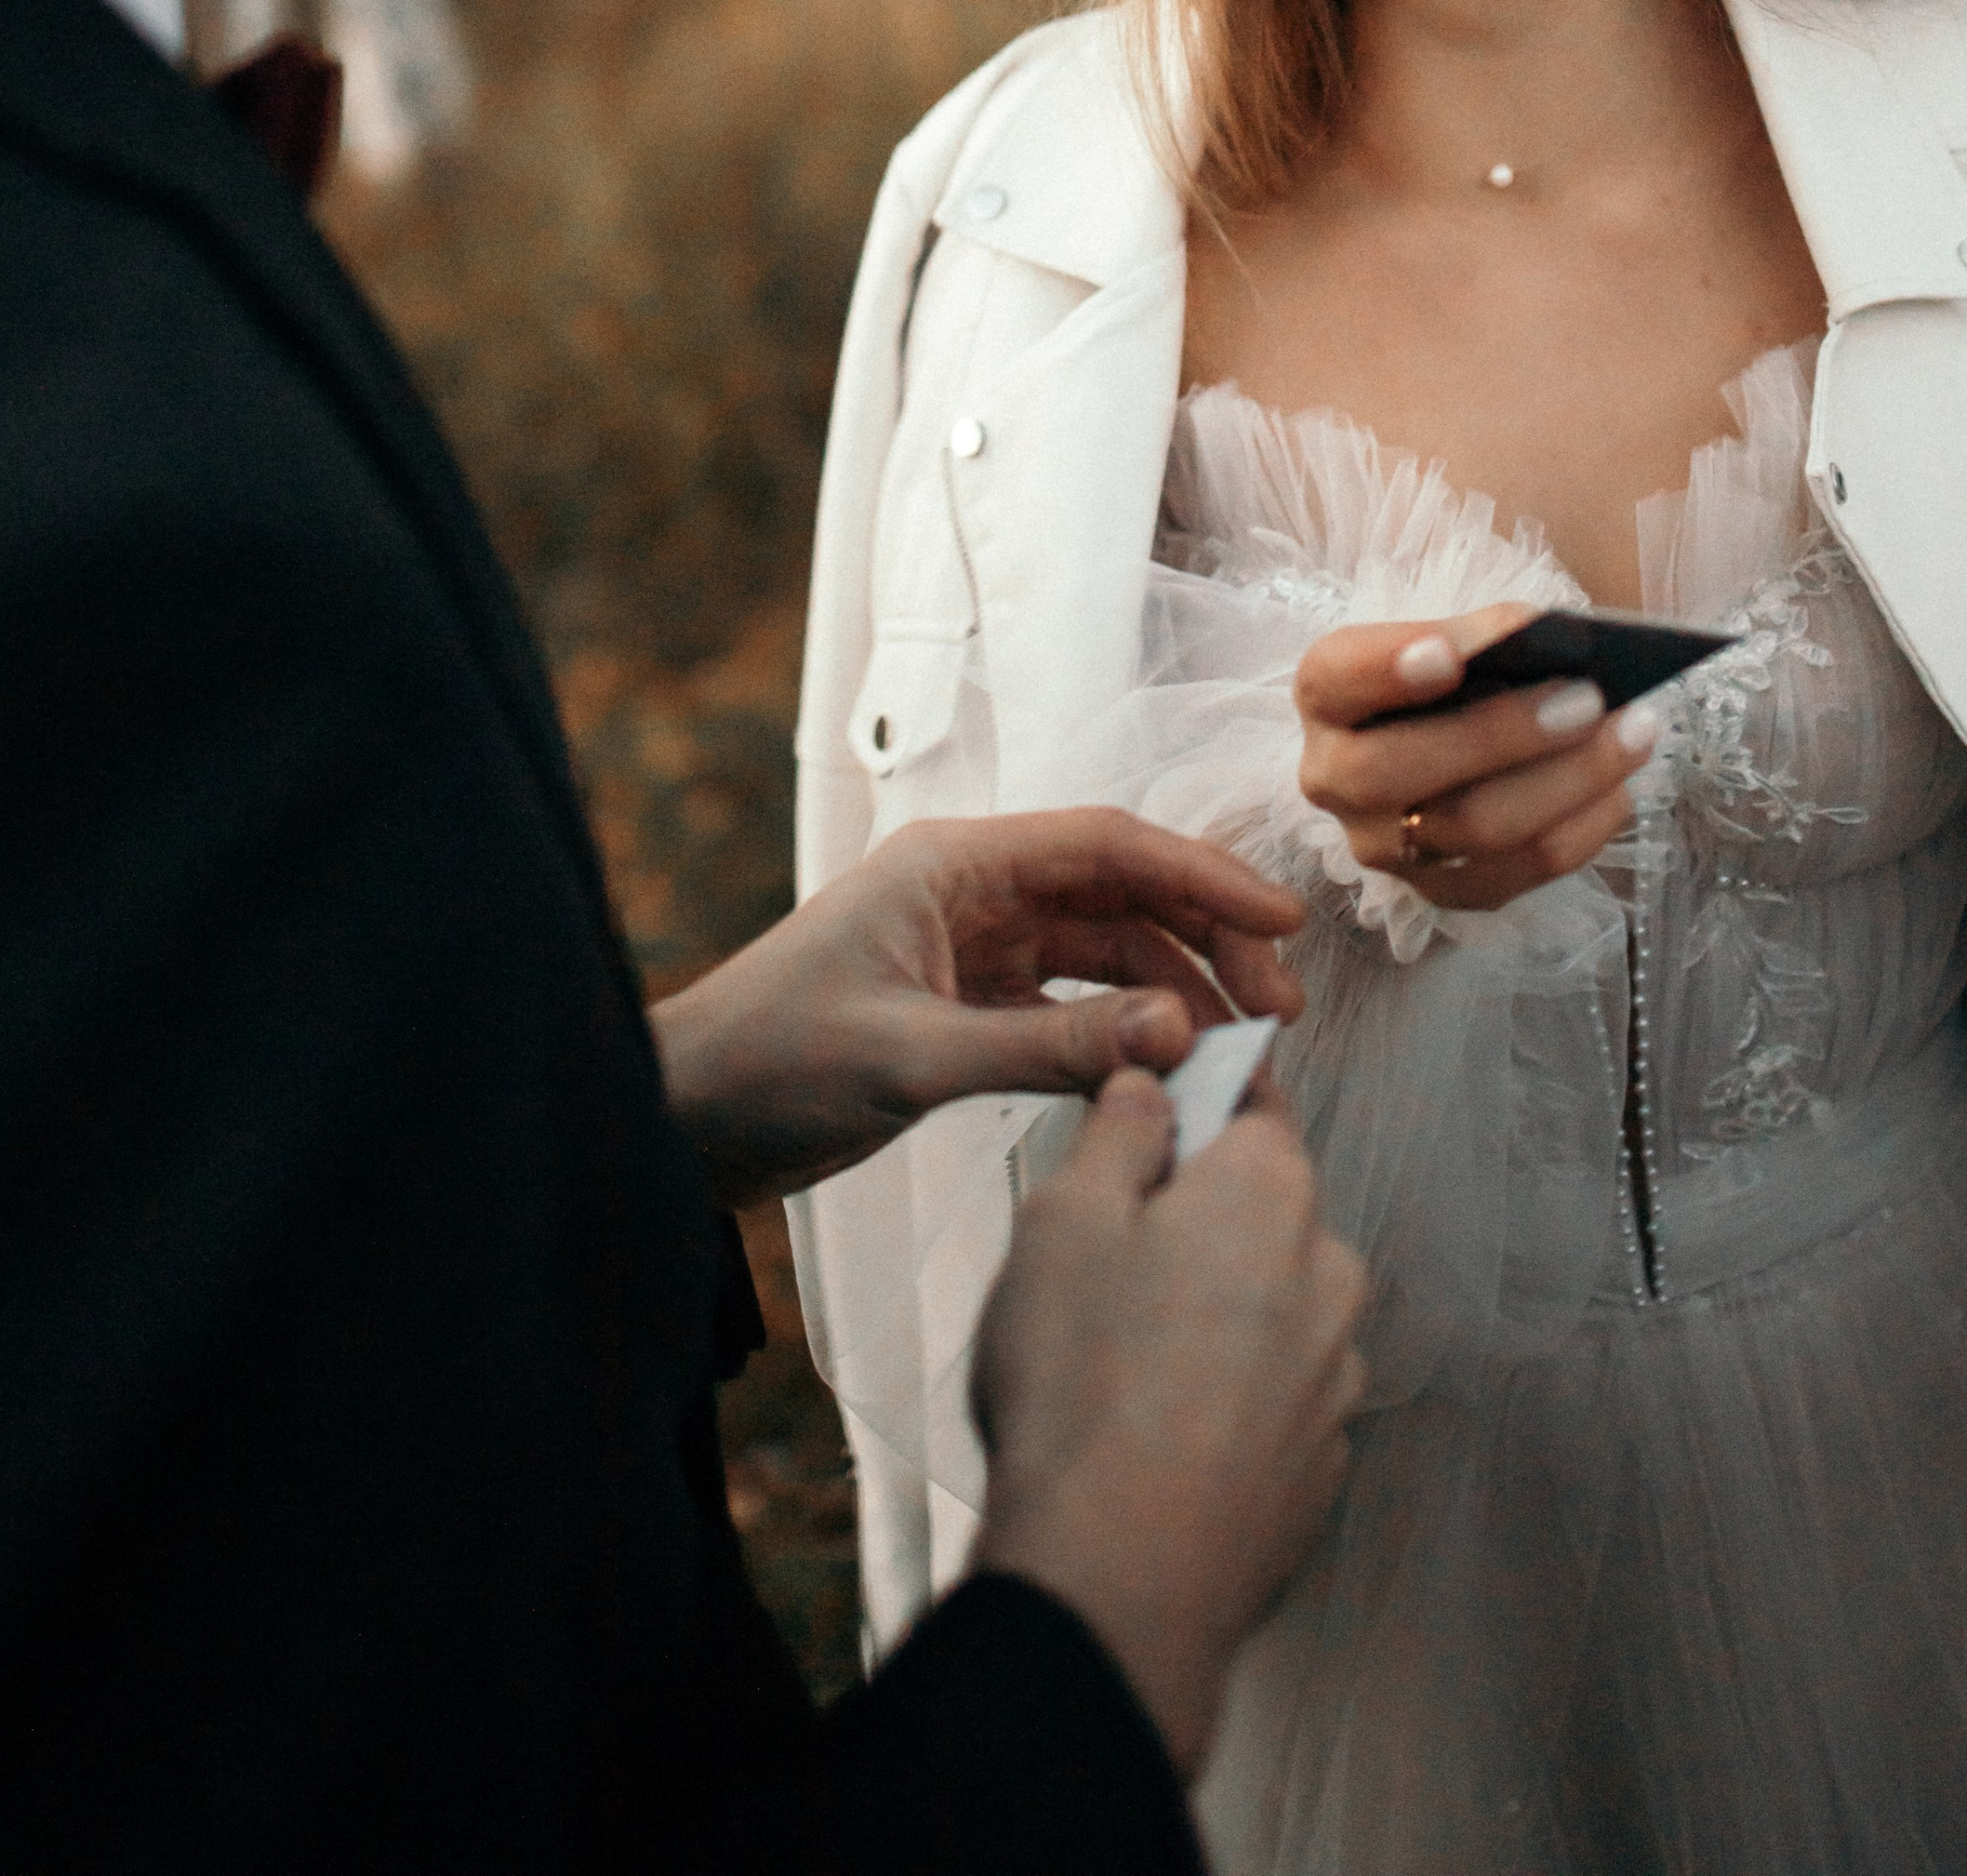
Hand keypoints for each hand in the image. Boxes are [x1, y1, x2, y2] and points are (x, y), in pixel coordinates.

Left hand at [647, 809, 1304, 1206]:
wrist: (687, 1122)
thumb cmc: (771, 1064)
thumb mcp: (912, 1057)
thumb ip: (1047, 1048)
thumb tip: (1178, 1034)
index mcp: (953, 863)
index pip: (1107, 845)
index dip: (1202, 875)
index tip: (1279, 921)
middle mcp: (970, 890)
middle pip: (1119, 895)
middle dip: (1205, 940)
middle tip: (1278, 1008)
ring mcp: (970, 946)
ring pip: (1104, 951)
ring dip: (1173, 989)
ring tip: (1240, 1047)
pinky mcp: (964, 1003)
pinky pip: (1069, 1003)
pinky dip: (1122, 1030)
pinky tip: (1166, 1067)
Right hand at [973, 1068, 1365, 1775]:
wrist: (1116, 1585)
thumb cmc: (1080, 1386)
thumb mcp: (1061, 1218)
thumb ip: (1119, 1131)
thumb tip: (1152, 1085)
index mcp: (1271, 1192)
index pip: (1254, 1101)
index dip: (1195, 1098)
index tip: (1144, 1117)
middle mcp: (1329, 1275)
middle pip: (1263, 1210)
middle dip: (1196, 1220)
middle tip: (1103, 1265)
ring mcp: (1335, 1381)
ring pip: (1273, 1309)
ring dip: (1214, 1316)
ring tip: (1118, 1366)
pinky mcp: (1321, 1470)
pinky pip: (1274, 1400)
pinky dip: (1227, 1403)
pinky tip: (1155, 1435)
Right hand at [1296, 601, 1663, 912]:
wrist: (1443, 737)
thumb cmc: (1450, 675)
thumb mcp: (1448, 637)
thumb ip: (1482, 636)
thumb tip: (1550, 642)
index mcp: (1326, 694)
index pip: (1338, 678)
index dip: (1389, 669)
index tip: (1450, 656)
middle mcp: (1333, 777)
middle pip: (1401, 770)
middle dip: (1504, 733)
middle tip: (1588, 698)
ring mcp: (1383, 847)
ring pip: (1471, 830)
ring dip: (1566, 781)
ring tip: (1634, 732)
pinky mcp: (1440, 891)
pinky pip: (1516, 875)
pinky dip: (1580, 830)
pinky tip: (1622, 789)